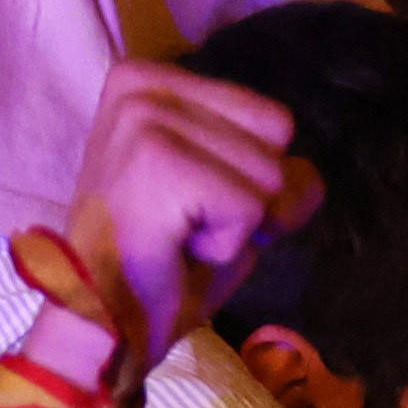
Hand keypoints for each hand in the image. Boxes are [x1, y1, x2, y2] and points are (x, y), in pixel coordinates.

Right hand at [49, 61, 316, 367]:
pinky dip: (226, 245)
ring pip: (269, 173)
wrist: (100, 327)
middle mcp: (144, 85)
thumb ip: (276, 179)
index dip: (253, 180)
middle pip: (278, 134)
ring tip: (177, 239)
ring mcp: (146, 118)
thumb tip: (307, 177)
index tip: (193, 210)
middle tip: (188, 229)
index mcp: (151, 80)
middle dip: (252, 199)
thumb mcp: (231, 205)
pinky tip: (174, 249)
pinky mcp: (157, 160)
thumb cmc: (160, 268)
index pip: (272, 118)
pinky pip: (249, 207)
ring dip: (237, 227)